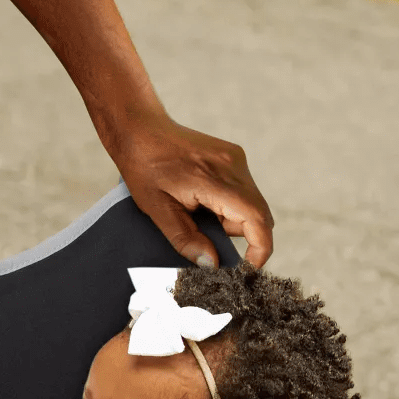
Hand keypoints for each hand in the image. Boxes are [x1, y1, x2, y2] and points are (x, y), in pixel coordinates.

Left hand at [107, 108, 273, 269]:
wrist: (139, 131)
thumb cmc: (144, 168)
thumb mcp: (157, 210)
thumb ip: (186, 239)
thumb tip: (211, 264)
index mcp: (215, 180)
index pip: (257, 219)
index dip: (260, 249)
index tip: (247, 267)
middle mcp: (234, 166)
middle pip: (258, 214)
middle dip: (240, 235)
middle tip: (208, 238)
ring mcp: (235, 159)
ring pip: (251, 203)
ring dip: (232, 219)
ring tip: (197, 212)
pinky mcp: (233, 156)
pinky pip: (243, 190)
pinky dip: (229, 204)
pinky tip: (202, 199)